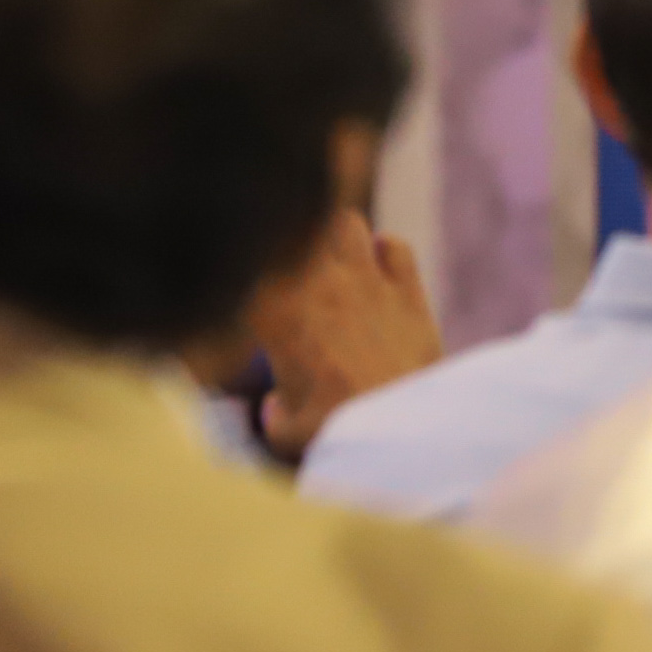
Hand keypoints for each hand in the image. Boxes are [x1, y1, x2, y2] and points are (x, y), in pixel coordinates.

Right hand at [246, 208, 440, 460]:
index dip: (244, 268)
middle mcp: (318, 285)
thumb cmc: (333, 429)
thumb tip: (274, 404)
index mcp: (275, 313)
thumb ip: (274, 411)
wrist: (400, 425)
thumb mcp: (286, 429)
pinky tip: (381, 273)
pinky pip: (395, 245)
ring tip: (337, 265)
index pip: (248, 264)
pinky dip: (386, 252)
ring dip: (337, 238)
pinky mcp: (408, 289)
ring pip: (345, 222)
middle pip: (296, 228)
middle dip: (291, 241)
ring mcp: (366, 281)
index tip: (248, 288)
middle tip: (294, 270)